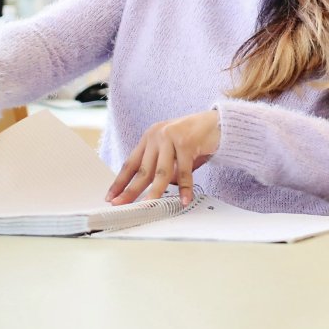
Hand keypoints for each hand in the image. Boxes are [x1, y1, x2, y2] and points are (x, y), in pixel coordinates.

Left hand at [106, 110, 220, 205]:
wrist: (217, 122)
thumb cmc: (194, 138)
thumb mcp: (172, 151)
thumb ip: (162, 167)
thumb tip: (152, 191)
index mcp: (149, 137)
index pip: (130, 163)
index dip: (120, 182)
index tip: (111, 197)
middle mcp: (157, 135)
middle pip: (142, 170)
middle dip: (131, 191)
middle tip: (121, 205)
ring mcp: (171, 138)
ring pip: (161, 173)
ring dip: (155, 192)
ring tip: (148, 207)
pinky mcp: (186, 142)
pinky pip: (184, 172)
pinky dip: (185, 188)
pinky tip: (184, 199)